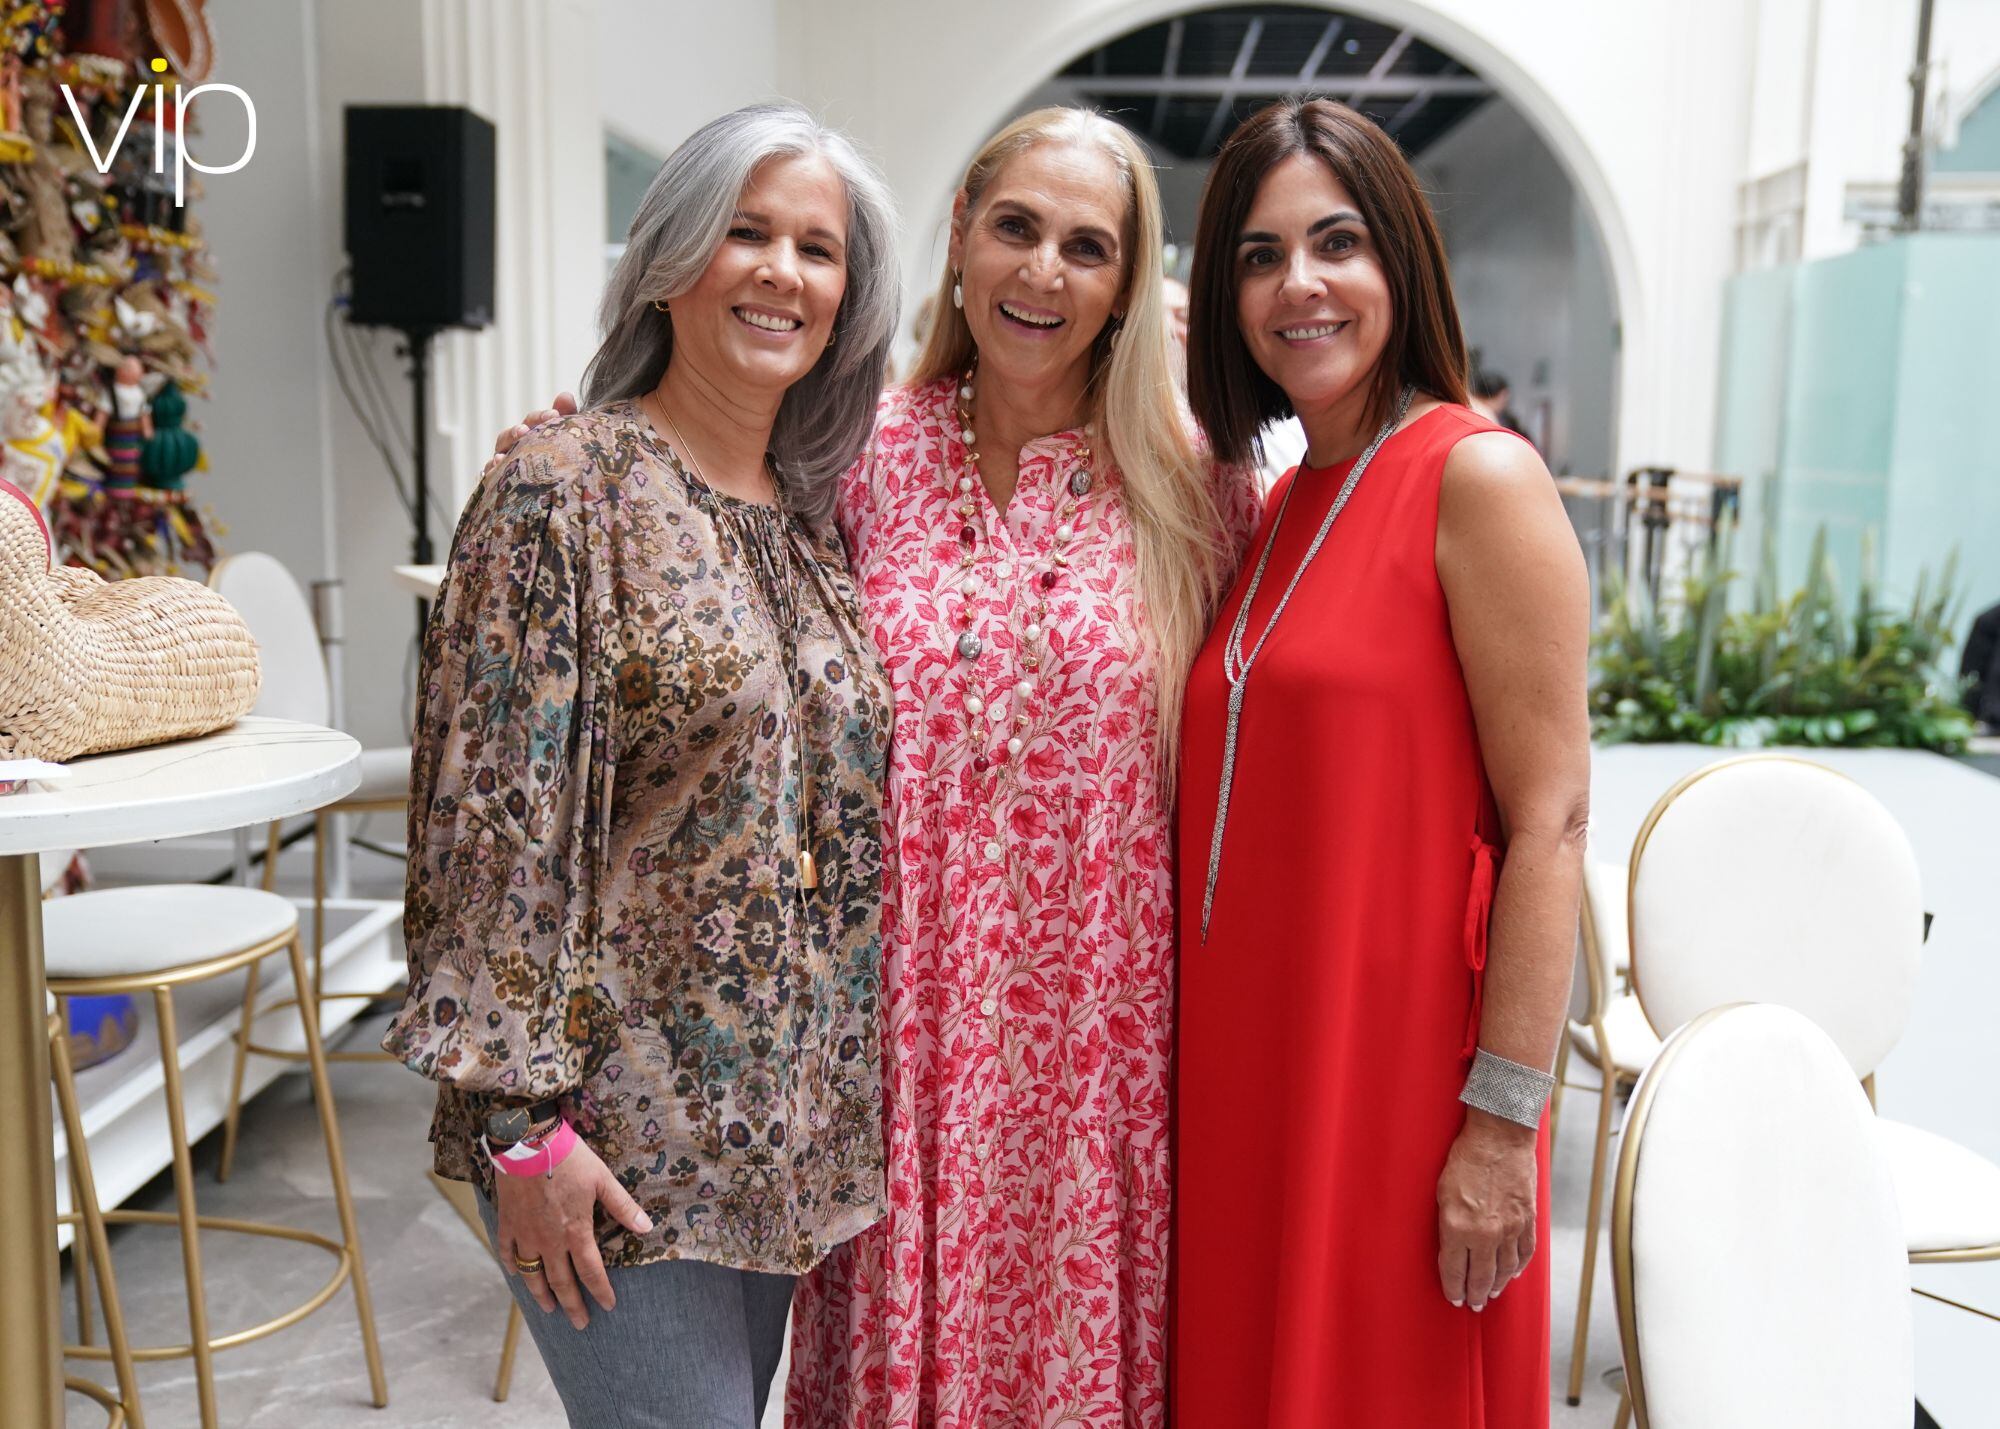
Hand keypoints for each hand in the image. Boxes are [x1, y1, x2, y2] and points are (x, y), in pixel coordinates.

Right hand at [481, 391, 578, 478]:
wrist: (549, 487)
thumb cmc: (557, 457)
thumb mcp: (563, 437)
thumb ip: (567, 416)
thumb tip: (566, 395)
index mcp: (531, 433)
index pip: (533, 420)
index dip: (541, 417)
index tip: (554, 414)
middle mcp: (514, 446)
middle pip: (510, 435)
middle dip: (516, 432)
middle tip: (524, 430)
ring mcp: (504, 462)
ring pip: (498, 453)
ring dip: (502, 451)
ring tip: (505, 454)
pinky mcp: (498, 480)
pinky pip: (491, 474)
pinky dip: (492, 470)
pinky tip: (497, 467)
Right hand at [494, 1134, 651, 1329]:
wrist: (528, 1143)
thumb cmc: (569, 1159)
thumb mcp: (602, 1179)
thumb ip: (623, 1206)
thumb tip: (646, 1227)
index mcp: (576, 1232)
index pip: (591, 1272)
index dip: (600, 1291)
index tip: (608, 1306)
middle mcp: (549, 1241)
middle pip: (561, 1282)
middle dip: (572, 1305)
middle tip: (579, 1323)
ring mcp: (525, 1235)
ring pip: (532, 1274)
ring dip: (541, 1294)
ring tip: (548, 1308)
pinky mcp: (507, 1224)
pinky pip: (508, 1253)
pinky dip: (513, 1266)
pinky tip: (517, 1274)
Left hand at [1436, 1108, 1537, 1312]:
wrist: (1499, 1136)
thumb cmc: (1464, 1158)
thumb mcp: (1442, 1192)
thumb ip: (1447, 1224)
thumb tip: (1451, 1247)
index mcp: (1458, 1228)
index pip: (1454, 1271)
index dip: (1453, 1289)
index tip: (1453, 1299)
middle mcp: (1486, 1235)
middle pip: (1480, 1277)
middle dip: (1474, 1295)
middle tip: (1472, 1305)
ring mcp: (1510, 1229)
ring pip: (1504, 1270)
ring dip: (1496, 1285)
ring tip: (1490, 1294)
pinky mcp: (1527, 1220)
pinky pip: (1525, 1253)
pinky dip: (1518, 1268)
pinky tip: (1512, 1274)